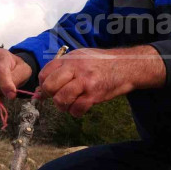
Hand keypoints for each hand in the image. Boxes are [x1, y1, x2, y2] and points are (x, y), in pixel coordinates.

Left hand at [38, 46, 164, 116]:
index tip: (49, 90)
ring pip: (61, 99)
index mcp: (70, 58)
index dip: (43, 85)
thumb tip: (43, 87)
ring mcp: (85, 81)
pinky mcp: (94, 94)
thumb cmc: (103, 63)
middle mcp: (75, 68)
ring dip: (63, 106)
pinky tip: (81, 108)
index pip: (45, 73)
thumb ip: (64, 68)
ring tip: (70, 104)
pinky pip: (76, 108)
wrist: (127, 66)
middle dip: (51, 96)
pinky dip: (76, 112)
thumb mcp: (82, 57)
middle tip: (59, 97)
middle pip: (49, 86)